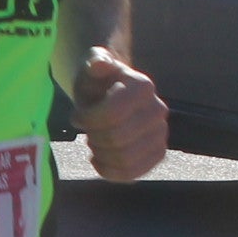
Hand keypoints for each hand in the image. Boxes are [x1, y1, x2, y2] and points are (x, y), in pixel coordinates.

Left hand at [69, 47, 169, 180]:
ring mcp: (160, 134)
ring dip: (100, 154)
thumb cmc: (96, 82)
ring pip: (125, 159)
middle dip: (93, 137)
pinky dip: (110, 172)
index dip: (87, 119)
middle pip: (117, 139)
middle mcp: (158, 110)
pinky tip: (98, 159)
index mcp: (143, 86)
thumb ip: (94, 62)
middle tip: (86, 130)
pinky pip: (133, 174)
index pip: (113, 114)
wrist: (110, 94)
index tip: (76, 116)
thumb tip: (99, 63)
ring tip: (93, 142)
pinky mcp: (157, 154)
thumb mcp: (90, 68)